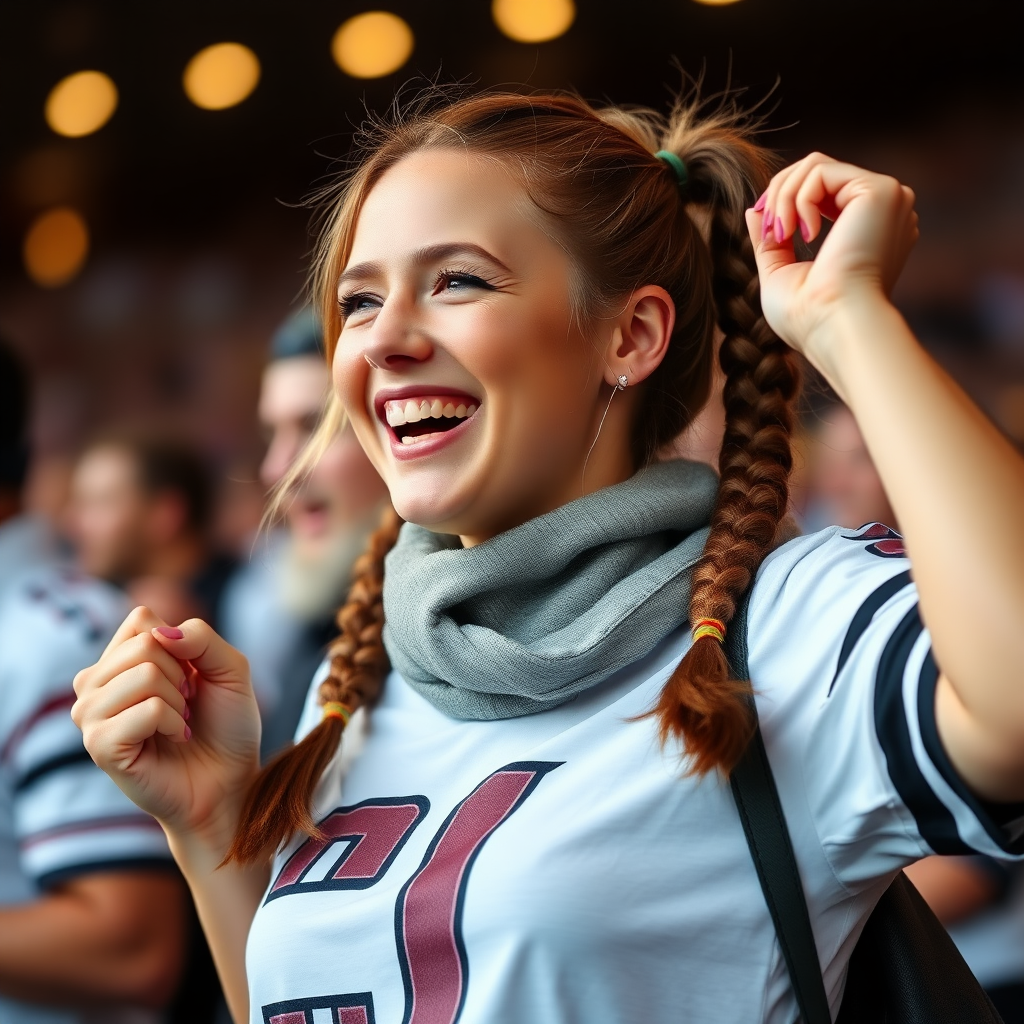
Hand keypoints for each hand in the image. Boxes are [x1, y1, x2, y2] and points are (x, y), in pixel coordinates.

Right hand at [72, 606, 260, 852]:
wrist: (230, 781)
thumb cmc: (226, 725)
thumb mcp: (230, 668)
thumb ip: (202, 637)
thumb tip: (159, 633)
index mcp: (119, 659)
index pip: (141, 619)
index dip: (182, 646)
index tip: (191, 678)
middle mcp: (95, 683)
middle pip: (144, 644)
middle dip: (183, 675)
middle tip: (186, 706)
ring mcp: (91, 715)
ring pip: (145, 674)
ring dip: (178, 701)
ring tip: (177, 723)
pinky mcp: (99, 746)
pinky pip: (146, 710)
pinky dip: (173, 723)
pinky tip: (172, 740)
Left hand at [746, 153, 919, 379]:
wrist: (835, 328)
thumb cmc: (809, 317)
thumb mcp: (780, 271)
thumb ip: (771, 238)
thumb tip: (754, 209)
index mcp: (868, 229)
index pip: (821, 190)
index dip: (783, 202)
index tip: (768, 233)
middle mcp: (883, 210)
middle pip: (816, 171)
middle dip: (779, 197)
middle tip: (773, 232)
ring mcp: (887, 198)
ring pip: (814, 167)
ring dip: (784, 199)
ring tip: (783, 235)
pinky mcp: (881, 191)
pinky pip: (819, 171)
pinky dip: (797, 199)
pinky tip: (807, 234)